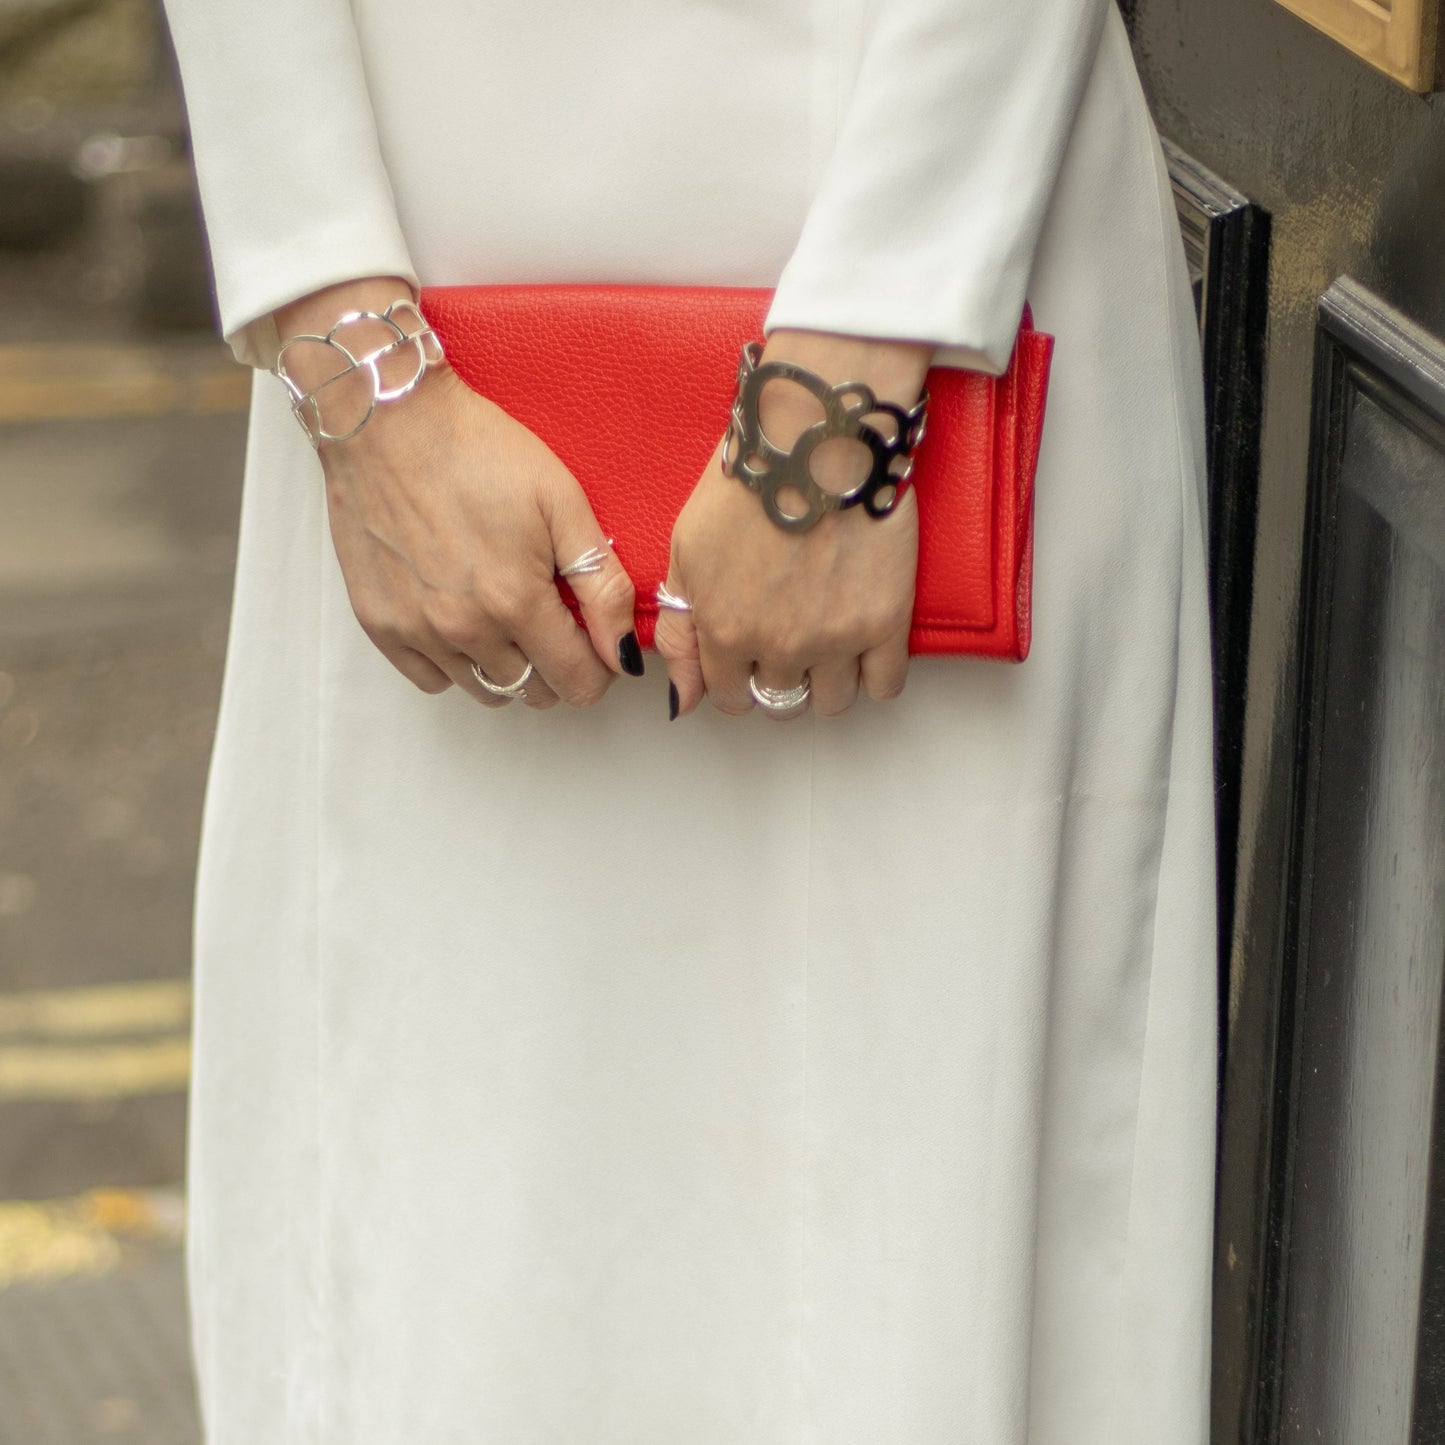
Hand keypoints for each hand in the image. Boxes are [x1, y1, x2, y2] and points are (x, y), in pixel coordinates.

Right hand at [276, 278, 640, 709]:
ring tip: (508, 616)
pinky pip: (432, 678)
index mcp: (517, 602)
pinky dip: (455, 663)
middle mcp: (465, 629)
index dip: (598, 667)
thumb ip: (602, 587)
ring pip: (485, 690)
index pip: (577, 683)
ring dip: (509, 667)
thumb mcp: (563, 505)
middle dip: (556, 665)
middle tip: (553, 617)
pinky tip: (464, 620)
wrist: (388, 420)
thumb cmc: (479, 451)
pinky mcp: (379, 623)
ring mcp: (417, 631)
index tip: (594, 638)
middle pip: (534, 691)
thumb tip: (625, 654)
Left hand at [656, 330, 930, 718]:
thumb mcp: (687, 550)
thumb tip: (678, 700)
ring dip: (828, 680)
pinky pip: (885, 686)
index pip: (729, 697)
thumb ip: (680, 630)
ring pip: (832, 702)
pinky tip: (867, 643)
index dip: (738, 677)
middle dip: (780, 678)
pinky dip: (876, 674)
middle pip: (780, 702)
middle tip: (792, 637)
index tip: (751, 654)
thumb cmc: (750, 480)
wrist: (816, 436)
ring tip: (830, 638)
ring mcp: (834, 639)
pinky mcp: (886, 622)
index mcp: (725, 630)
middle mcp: (778, 645)